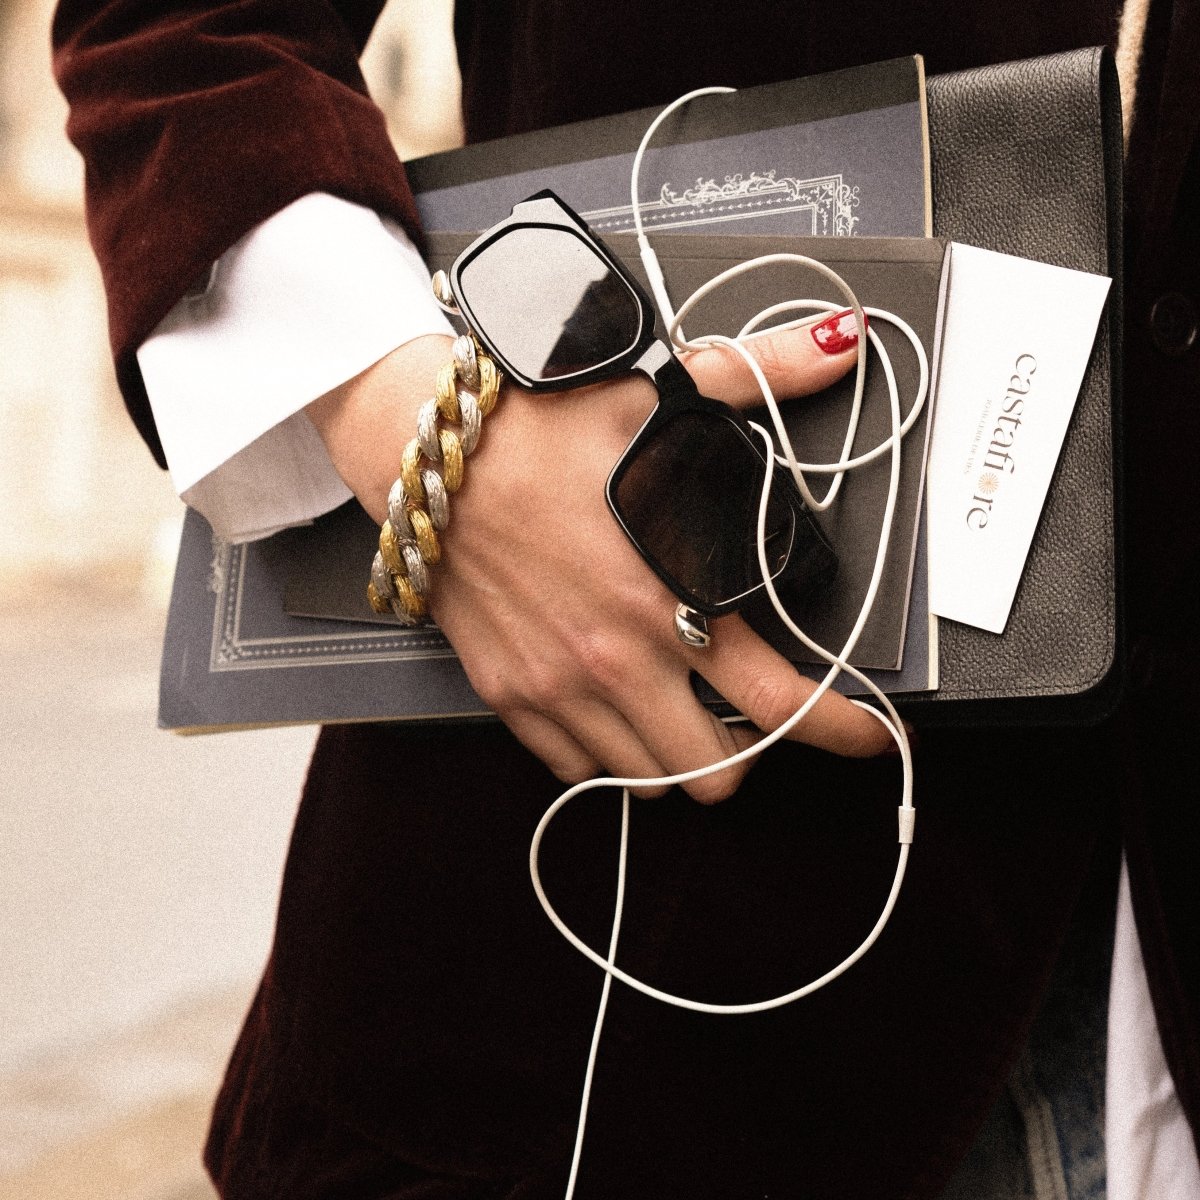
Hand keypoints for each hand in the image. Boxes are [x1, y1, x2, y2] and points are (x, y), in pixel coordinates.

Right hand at [310, 317, 892, 802]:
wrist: (426, 448)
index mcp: (669, 594)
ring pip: (647, 781)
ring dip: (678, 753)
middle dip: (749, 752)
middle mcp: (617, 658)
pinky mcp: (509, 694)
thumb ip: (763, 376)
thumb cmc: (538, 422)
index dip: (841, 731)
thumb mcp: (659, 392)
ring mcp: (557, 686)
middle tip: (748, 711)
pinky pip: (574, 767)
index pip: (779, 701)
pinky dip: (607, 750)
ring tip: (680, 701)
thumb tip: (842, 342)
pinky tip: (613, 698)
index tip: (873, 738)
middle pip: (716, 772)